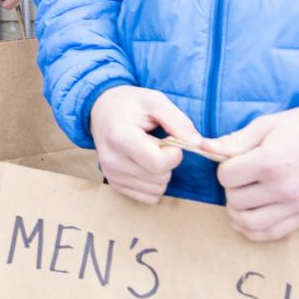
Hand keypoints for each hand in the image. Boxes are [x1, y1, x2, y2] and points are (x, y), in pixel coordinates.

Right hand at [89, 86, 199, 204]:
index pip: (158, 164)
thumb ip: (178, 121)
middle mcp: (112, 160)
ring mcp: (111, 175)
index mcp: (120, 137)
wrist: (100, 109)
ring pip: (156, 191)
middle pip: (159, 178)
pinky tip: (145, 164)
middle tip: (158, 143)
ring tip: (150, 152)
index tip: (170, 140)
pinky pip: (148, 198)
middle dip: (168, 162)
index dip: (174, 154)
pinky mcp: (114, 184)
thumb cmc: (129, 103)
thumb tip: (198, 144)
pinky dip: (153, 184)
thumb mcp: (155, 101)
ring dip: (162, 174)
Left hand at [207, 106, 298, 241]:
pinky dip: (254, 230)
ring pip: (249, 223)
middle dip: (230, 188)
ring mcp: (296, 205)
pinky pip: (271, 234)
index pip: (226, 177)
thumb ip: (234, 141)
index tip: (235, 161)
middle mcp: (283, 188)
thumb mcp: (265, 125)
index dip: (225, 168)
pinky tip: (248, 218)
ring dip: (237, 212)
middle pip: (235, 200)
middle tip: (239, 178)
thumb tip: (202, 147)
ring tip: (241, 199)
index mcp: (270, 163)